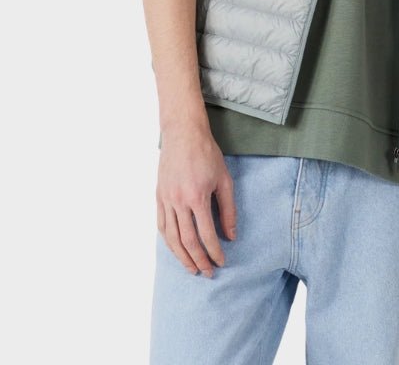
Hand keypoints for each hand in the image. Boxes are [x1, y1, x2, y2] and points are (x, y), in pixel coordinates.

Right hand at [156, 124, 235, 276]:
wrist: (183, 134)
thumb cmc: (207, 154)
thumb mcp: (224, 179)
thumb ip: (228, 209)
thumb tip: (230, 236)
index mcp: (197, 198)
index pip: (206, 235)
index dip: (214, 252)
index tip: (221, 262)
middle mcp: (179, 202)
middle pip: (187, 241)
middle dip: (198, 260)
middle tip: (208, 273)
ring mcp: (165, 200)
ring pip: (171, 238)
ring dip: (182, 257)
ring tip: (192, 268)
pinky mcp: (158, 196)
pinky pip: (161, 226)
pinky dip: (168, 242)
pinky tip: (176, 250)